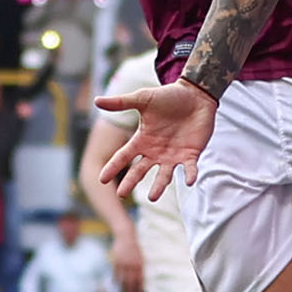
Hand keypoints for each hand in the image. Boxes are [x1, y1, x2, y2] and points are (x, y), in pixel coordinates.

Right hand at [92, 82, 218, 202]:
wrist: (195, 95)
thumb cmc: (168, 96)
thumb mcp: (143, 99)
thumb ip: (121, 103)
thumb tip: (96, 100)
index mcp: (142, 140)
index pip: (123, 156)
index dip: (113, 167)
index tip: (102, 179)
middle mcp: (155, 152)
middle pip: (139, 170)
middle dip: (131, 182)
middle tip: (121, 194)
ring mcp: (173, 156)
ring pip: (164, 175)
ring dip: (159, 186)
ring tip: (153, 197)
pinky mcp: (190, 155)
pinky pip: (189, 168)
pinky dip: (190, 174)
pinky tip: (189, 181)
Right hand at [107, 227, 143, 291]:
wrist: (126, 235)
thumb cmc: (135, 246)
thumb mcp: (141, 256)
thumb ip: (140, 266)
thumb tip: (141, 278)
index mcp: (140, 264)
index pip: (141, 280)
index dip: (140, 289)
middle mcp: (132, 265)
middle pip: (132, 281)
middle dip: (131, 291)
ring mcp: (124, 263)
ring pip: (123, 279)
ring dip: (123, 287)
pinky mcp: (117, 261)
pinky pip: (116, 273)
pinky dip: (116, 279)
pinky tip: (116, 283)